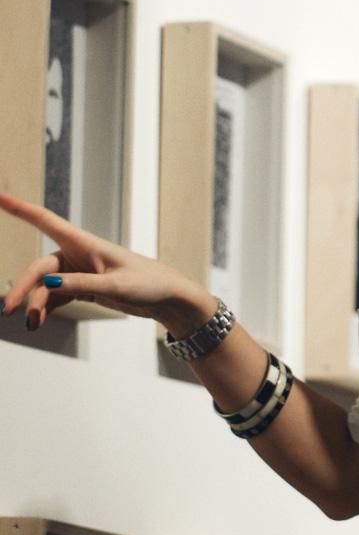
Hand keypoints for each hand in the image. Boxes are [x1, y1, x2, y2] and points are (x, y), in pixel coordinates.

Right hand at [0, 193, 211, 333]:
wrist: (166, 297)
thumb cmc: (148, 283)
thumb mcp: (116, 285)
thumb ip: (82, 284)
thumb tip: (48, 285)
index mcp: (85, 243)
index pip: (46, 221)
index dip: (20, 209)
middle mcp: (77, 254)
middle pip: (39, 269)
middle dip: (23, 288)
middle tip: (8, 310)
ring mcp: (78, 271)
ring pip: (45, 286)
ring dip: (35, 304)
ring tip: (32, 325)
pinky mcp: (82, 287)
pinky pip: (55, 297)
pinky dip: (45, 309)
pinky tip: (38, 323)